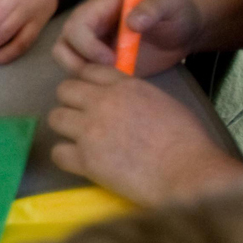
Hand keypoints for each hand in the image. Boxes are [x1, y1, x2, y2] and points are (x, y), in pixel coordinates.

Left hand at [48, 64, 242, 205]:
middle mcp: (102, 103)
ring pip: (55, 118)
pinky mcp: (85, 159)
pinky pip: (57, 152)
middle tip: (82, 119)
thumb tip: (123, 101)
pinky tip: (81, 162)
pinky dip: (66, 157)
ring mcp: (90, 130)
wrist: (186, 172)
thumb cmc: (186, 139)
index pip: (88, 71)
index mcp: (125, 86)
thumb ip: (135, 96)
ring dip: (65, 128)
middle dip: (70, 103)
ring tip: (79, 140)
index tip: (91, 97)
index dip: (86, 84)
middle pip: (64, 90)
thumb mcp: (163, 102)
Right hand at [54, 0, 201, 76]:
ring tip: (111, 76)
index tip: (112, 59)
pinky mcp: (97, 62)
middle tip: (109, 71)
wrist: (184, 30)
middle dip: (79, 62)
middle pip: (63, 45)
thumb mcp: (170, 4)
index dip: (87, 45)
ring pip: (65, 60)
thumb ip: (153, 8)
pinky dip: (91, 81)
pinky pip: (81, 73)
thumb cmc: (176, 11)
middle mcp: (90, 25)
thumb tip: (132, 22)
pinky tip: (115, 81)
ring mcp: (91, 44)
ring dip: (81, 73)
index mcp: (101, 7)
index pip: (76, 25)